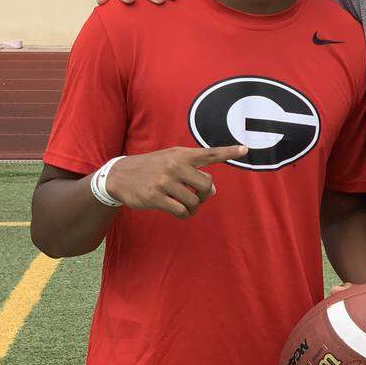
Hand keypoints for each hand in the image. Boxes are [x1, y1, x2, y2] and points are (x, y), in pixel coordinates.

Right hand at [105, 145, 246, 217]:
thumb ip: (193, 170)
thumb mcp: (170, 159)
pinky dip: (183, 215)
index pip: (209, 153)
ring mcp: (165, 181)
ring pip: (194, 201)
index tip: (245, 149)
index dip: (229, 152)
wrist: (120, 175)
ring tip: (184, 205)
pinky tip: (177, 211)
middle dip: (204, 195)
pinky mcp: (156, 197)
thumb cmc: (151, 168)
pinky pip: (181, 211)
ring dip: (193, 208)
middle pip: (207, 185)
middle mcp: (175, 165)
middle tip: (195, 197)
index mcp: (181, 154)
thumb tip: (212, 190)